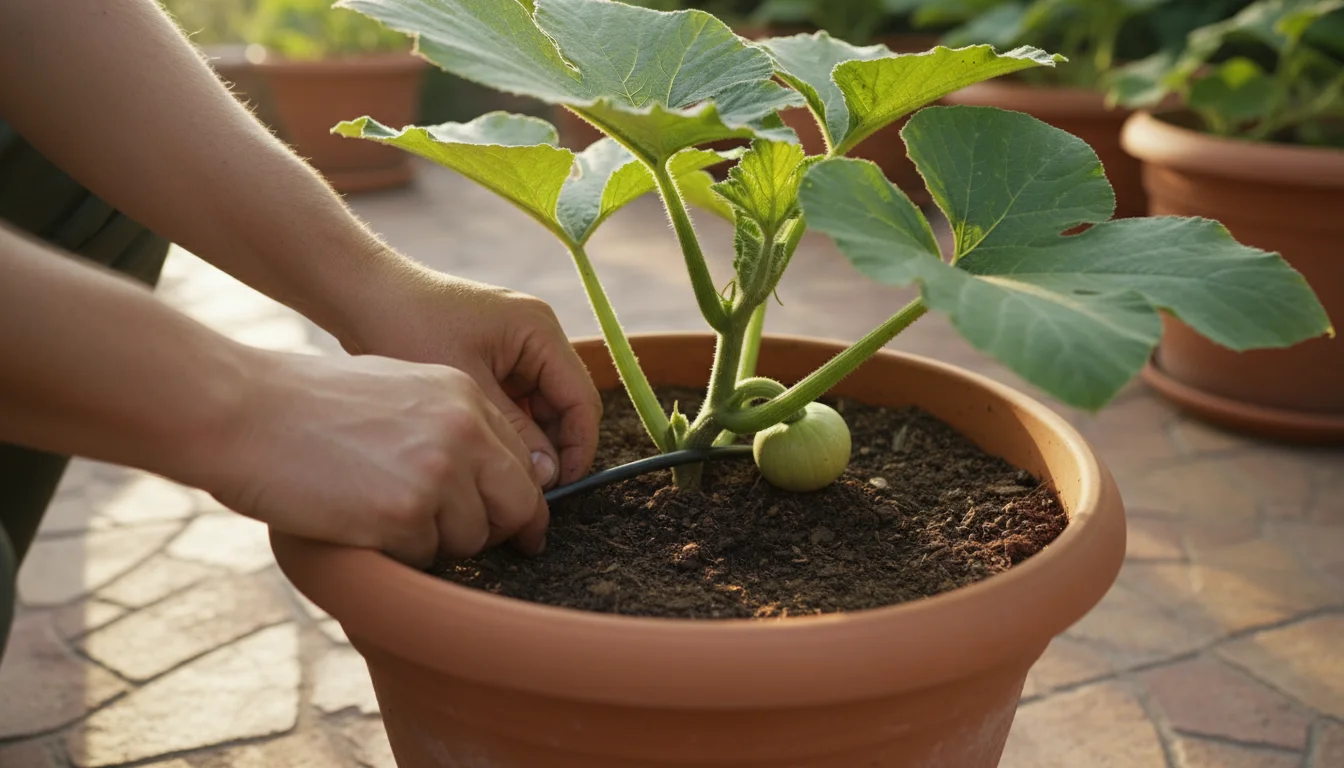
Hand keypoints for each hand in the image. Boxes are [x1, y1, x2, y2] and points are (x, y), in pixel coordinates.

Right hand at [207, 351, 548, 565]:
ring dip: (435, 542)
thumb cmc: (306, 403)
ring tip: (380, 514)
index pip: (522, 460)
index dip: (515, 499)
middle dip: (498, 531)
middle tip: (466, 543)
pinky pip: (425, 557)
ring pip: (471, 538)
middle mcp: (464, 429)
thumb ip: (448, 424)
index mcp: (464, 394)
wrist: (244, 411)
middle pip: (518, 504)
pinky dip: (397, 553)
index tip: (511, 525)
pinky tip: (359, 523)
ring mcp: (439, 472)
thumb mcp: (398, 389)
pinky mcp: (405, 514)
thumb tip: (485, 475)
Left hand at [340, 268, 601, 489]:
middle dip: (552, 447)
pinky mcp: (495, 354)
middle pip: (565, 404)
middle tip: (529, 491)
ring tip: (505, 475)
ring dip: (529, 439)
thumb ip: (514, 432)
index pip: (581, 399)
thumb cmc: (409, 328)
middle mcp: (537, 334)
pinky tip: (486, 451)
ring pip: (541, 406)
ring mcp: (516, 344)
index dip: (578, 448)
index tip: (560, 488)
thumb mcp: (467, 388)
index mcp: (540, 331)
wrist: (363, 295)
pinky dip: (508, 426)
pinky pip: (517, 399)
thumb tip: (548, 476)